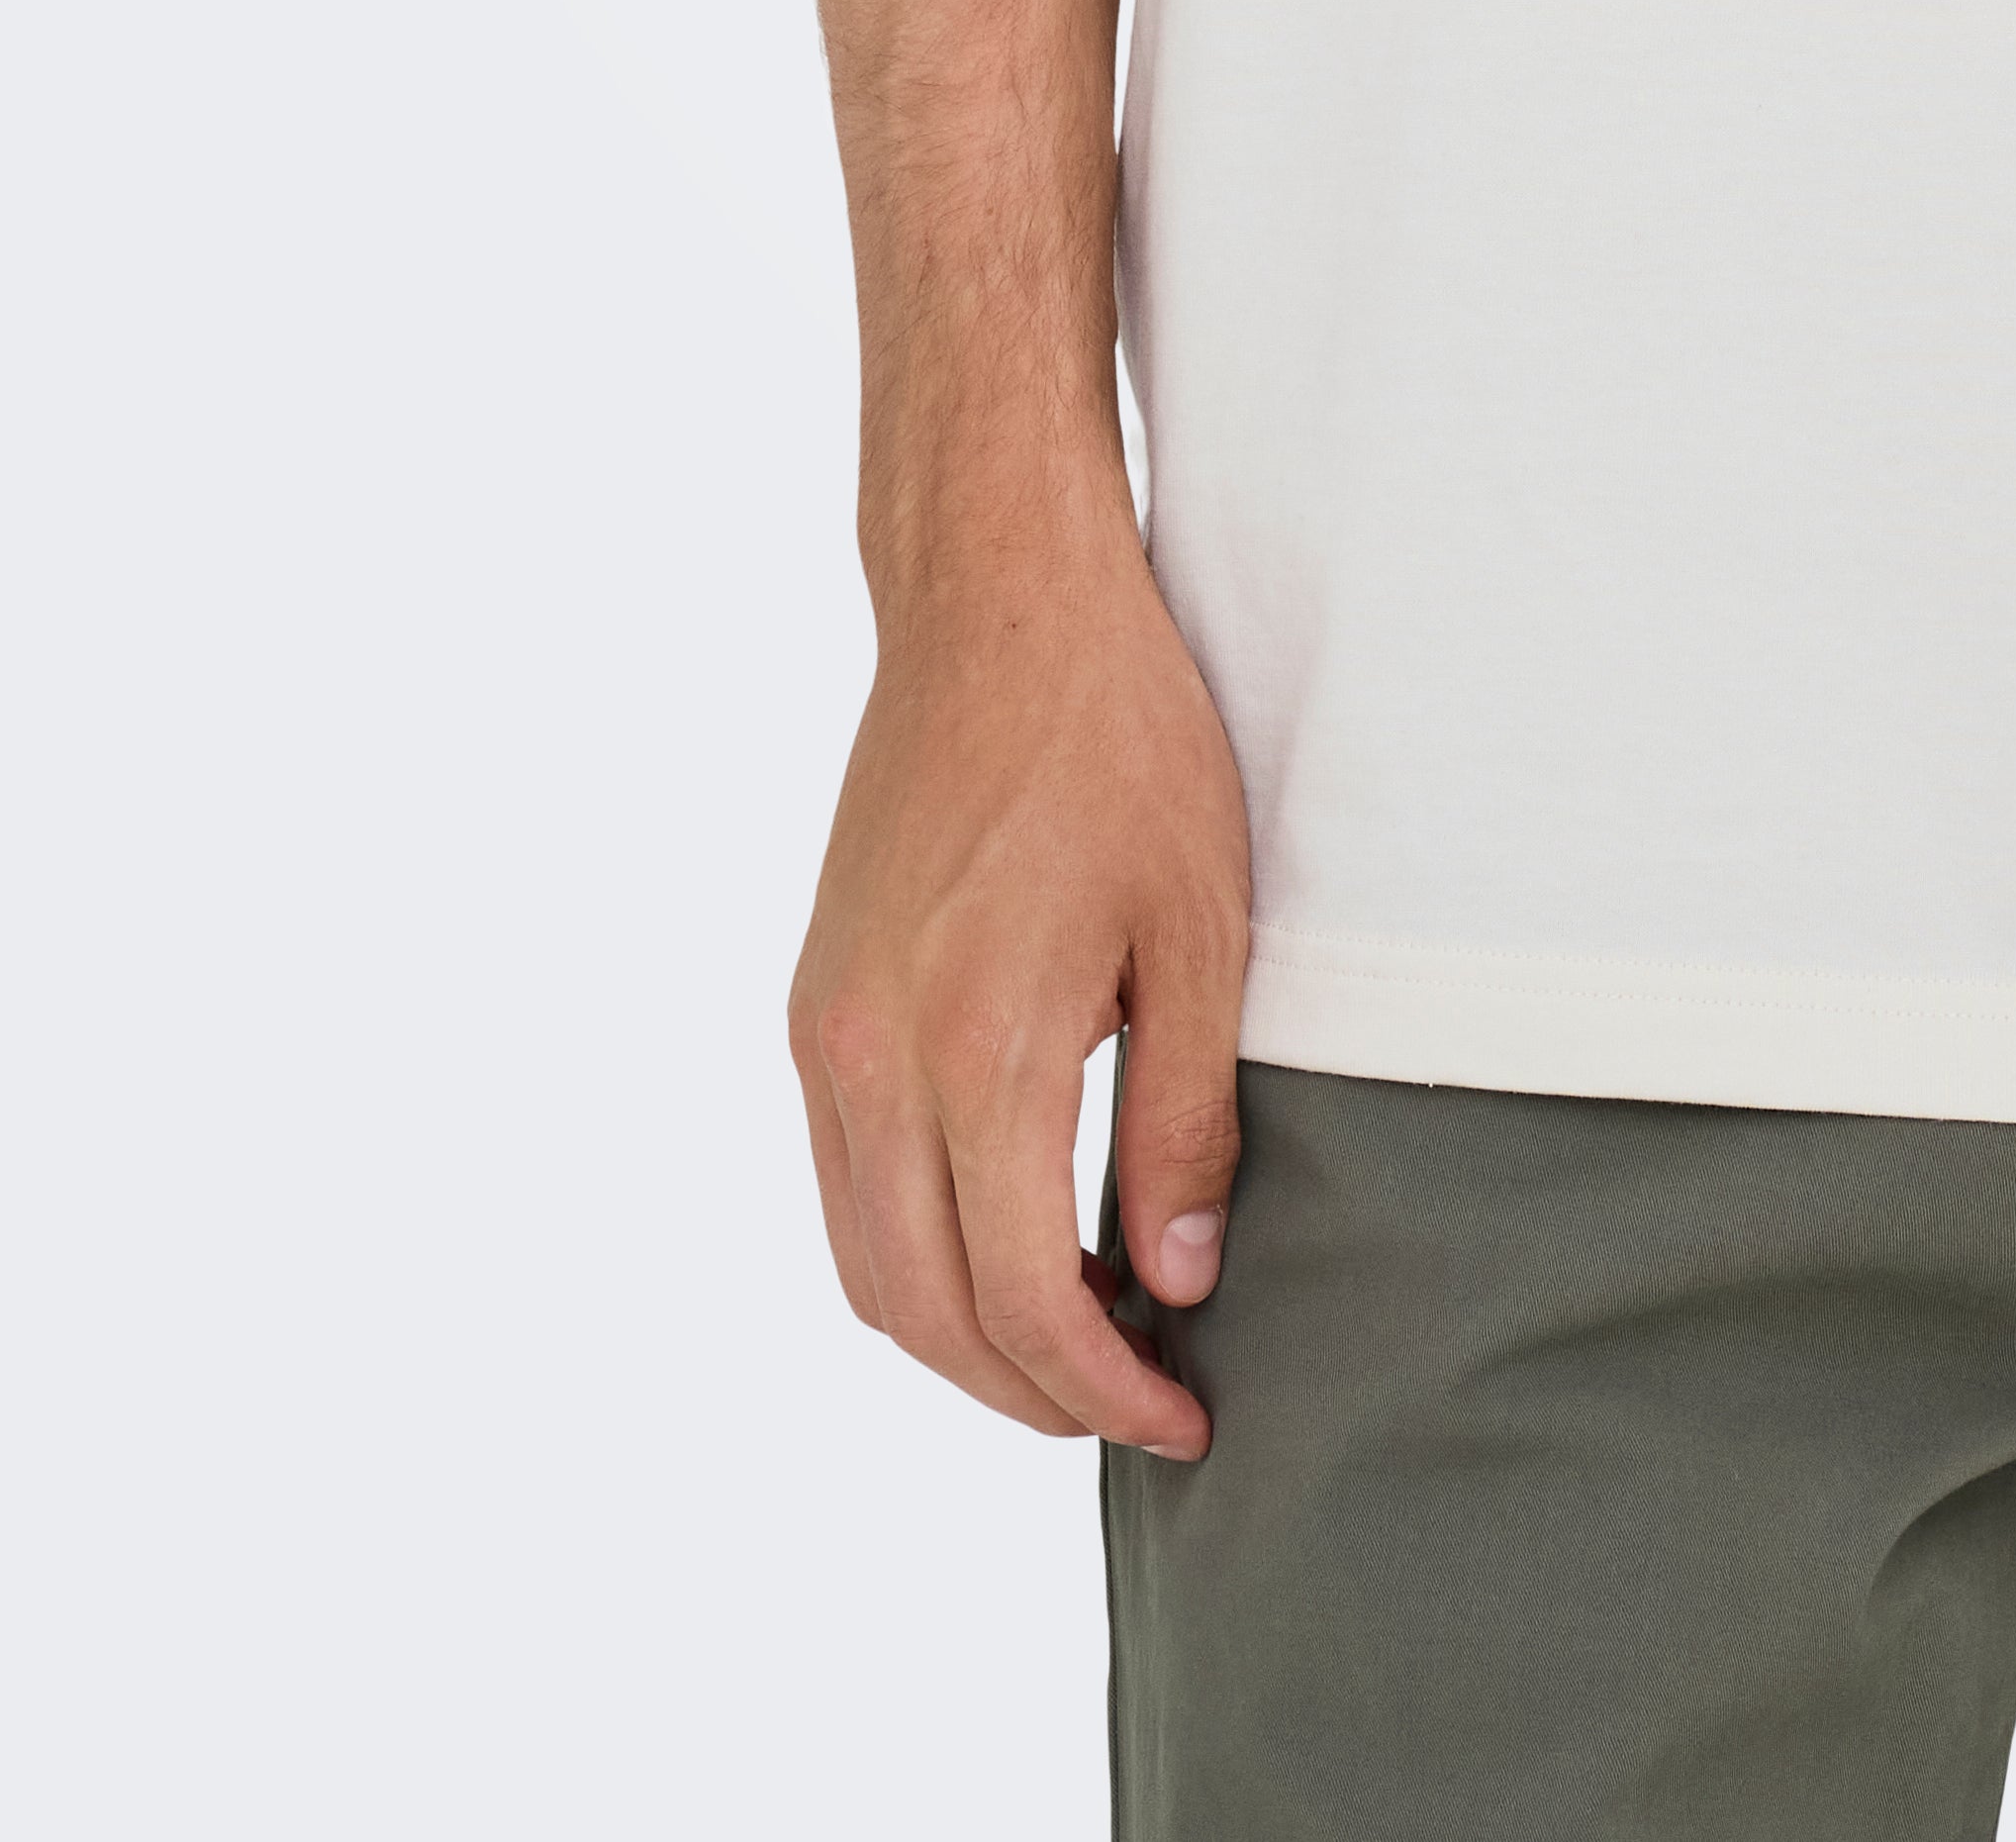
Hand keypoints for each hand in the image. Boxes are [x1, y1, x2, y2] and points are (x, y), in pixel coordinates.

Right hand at [788, 462, 1252, 1455]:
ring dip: (963, 1335)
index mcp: (977, 1043)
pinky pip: (845, 1187)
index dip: (1103, 1388)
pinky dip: (916, 1254)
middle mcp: (870, 1057)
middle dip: (1030, 1393)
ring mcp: (823, 1033)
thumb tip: (1175, 1280)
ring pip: (866, 1266)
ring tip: (1084, 1340)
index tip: (1183, 1414)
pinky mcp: (813, 1004)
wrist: (997, 603)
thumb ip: (1186, 1118)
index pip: (1021, 1299)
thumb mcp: (1202, 927)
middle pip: (924, 1314)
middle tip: (1137, 1405)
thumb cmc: (1121, 740)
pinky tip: (1011, 1240)